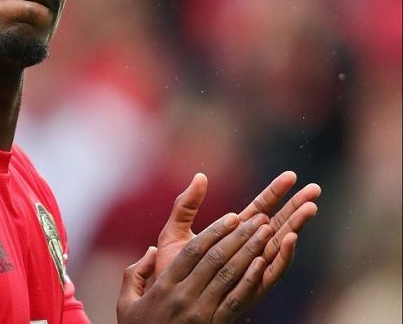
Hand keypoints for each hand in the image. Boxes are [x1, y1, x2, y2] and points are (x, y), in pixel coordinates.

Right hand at [117, 212, 272, 322]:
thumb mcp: (126, 303)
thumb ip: (135, 273)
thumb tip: (150, 250)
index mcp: (164, 286)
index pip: (192, 252)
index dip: (214, 232)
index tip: (231, 217)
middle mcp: (184, 296)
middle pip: (215, 259)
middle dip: (238, 236)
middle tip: (257, 218)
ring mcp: (200, 313)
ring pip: (228, 275)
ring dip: (249, 251)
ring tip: (265, 233)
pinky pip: (235, 301)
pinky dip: (249, 280)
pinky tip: (261, 264)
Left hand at [153, 172, 319, 301]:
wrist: (163, 303)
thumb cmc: (170, 269)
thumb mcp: (175, 233)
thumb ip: (186, 206)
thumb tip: (200, 176)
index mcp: (232, 234)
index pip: (259, 208)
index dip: (275, 192)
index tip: (291, 175)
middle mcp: (247, 251)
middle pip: (277, 225)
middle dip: (296, 207)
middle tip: (315, 190)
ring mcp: (251, 270)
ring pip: (279, 246)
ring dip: (295, 227)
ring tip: (309, 209)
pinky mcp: (250, 290)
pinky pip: (270, 273)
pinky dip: (281, 256)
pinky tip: (290, 240)